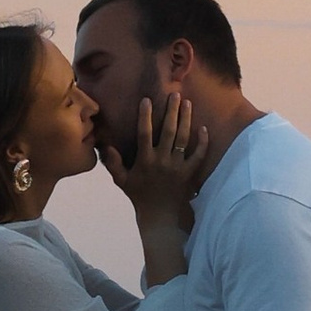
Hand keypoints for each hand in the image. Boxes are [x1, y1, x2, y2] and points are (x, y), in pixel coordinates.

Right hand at [113, 89, 209, 228]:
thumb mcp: (122, 181)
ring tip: (188, 103)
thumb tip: (106, 145)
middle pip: (169, 132)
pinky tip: (204, 128)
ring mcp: (178, 166)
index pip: (144, 134)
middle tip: (175, 94)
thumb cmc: (139, 195)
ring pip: (184, 139)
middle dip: (172, 112)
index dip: (145, 117)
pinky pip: (198, 155)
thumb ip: (114, 163)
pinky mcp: (189, 173)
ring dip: (187, 120)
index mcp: (145, 161)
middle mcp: (162, 161)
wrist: (160, 216)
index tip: (147, 100)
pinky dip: (202, 142)